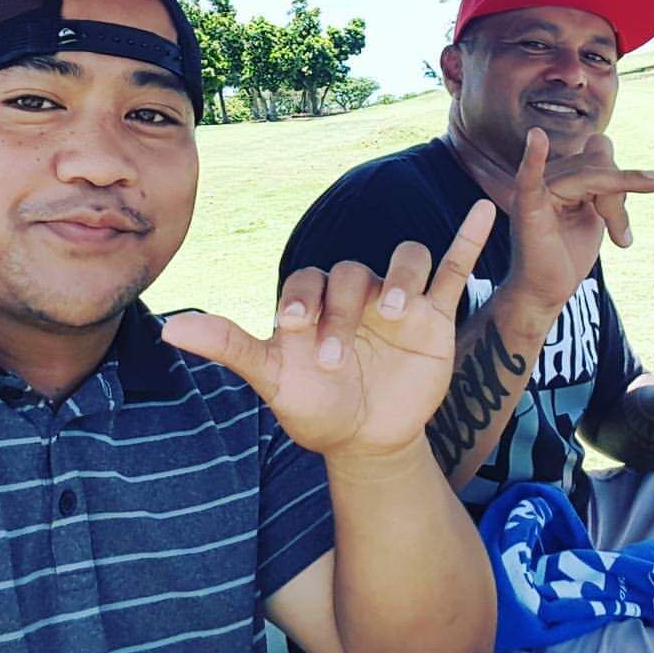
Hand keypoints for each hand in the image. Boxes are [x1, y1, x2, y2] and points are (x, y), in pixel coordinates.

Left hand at [161, 200, 495, 460]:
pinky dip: (468, 240)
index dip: (302, 299)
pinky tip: (483, 213)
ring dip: (400, 277)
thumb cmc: (315, 405)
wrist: (365, 439)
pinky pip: (453, 268)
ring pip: (404, 259)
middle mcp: (356, 290)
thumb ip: (230, 347)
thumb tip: (170, 328)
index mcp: (316, 298)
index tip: (295, 331)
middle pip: (354, 272)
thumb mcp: (273, 379)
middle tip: (337, 357)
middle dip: (343, 310)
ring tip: (394, 312)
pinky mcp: (436, 314)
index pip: (309, 278)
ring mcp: (398, 300)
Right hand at [496, 129, 653, 318]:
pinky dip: (533, 157)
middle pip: (598, 162)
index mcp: (561, 175)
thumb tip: (633, 168)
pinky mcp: (527, 207)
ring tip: (619, 239)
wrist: (546, 292)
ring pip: (589, 175)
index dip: (622, 179)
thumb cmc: (566, 255)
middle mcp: (546, 176)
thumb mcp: (597, 216)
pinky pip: (530, 178)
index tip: (625, 223)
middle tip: (622, 237)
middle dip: (620, 197)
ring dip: (615, 208)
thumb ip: (608, 189)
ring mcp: (534, 190)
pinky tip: (536, 136)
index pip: (599, 155)